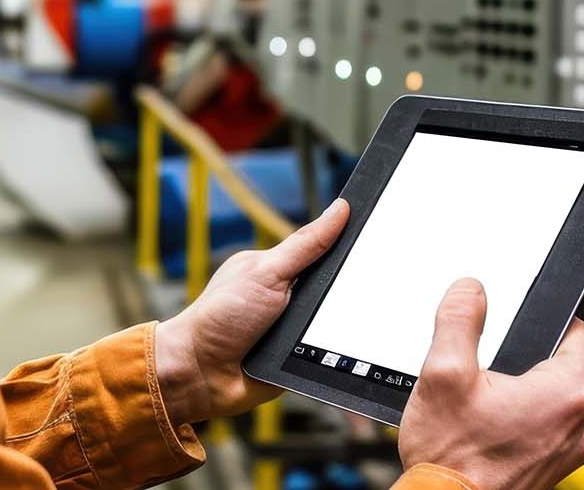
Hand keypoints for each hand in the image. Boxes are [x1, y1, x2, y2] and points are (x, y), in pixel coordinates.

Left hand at [154, 199, 349, 423]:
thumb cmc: (220, 318)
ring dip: (342, 327)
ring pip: (339, 323)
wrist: (200, 374)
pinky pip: (332, 355)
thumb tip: (340, 209)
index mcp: (280, 269)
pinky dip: (335, 354)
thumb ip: (306, 244)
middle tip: (370, 286)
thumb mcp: (267, 272)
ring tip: (341, 327)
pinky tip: (338, 353)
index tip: (383, 234)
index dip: (352, 244)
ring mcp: (297, 329)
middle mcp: (291, 297)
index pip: (327, 251)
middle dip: (350, 291)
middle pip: (338, 289)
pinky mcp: (302, 359)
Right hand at [397, 279, 583, 489]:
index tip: (525, 323)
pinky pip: (544, 429)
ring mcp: (566, 451)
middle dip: (527, 360)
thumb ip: (459, 321)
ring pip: (552, 399)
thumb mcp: (443, 374)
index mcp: (567, 393)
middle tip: (488, 369)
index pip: (580, 333)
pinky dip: (521, 422)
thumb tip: (471, 291)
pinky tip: (487, 428)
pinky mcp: (551, 469)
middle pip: (564, 367)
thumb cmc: (452, 463)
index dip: (551, 321)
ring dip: (522, 393)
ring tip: (483, 403)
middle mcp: (578, 425)